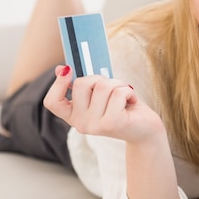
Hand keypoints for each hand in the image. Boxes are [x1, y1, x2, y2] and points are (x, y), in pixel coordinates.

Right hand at [43, 65, 164, 143]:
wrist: (146, 130)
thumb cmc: (124, 108)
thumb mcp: (101, 95)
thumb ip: (85, 84)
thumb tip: (62, 68)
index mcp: (74, 116)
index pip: (52, 102)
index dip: (57, 84)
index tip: (67, 69)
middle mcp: (81, 124)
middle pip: (81, 84)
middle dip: (100, 78)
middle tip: (112, 87)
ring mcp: (95, 126)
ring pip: (102, 86)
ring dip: (118, 84)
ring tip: (125, 96)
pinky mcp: (112, 123)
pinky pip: (118, 92)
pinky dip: (129, 91)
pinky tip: (132, 101)